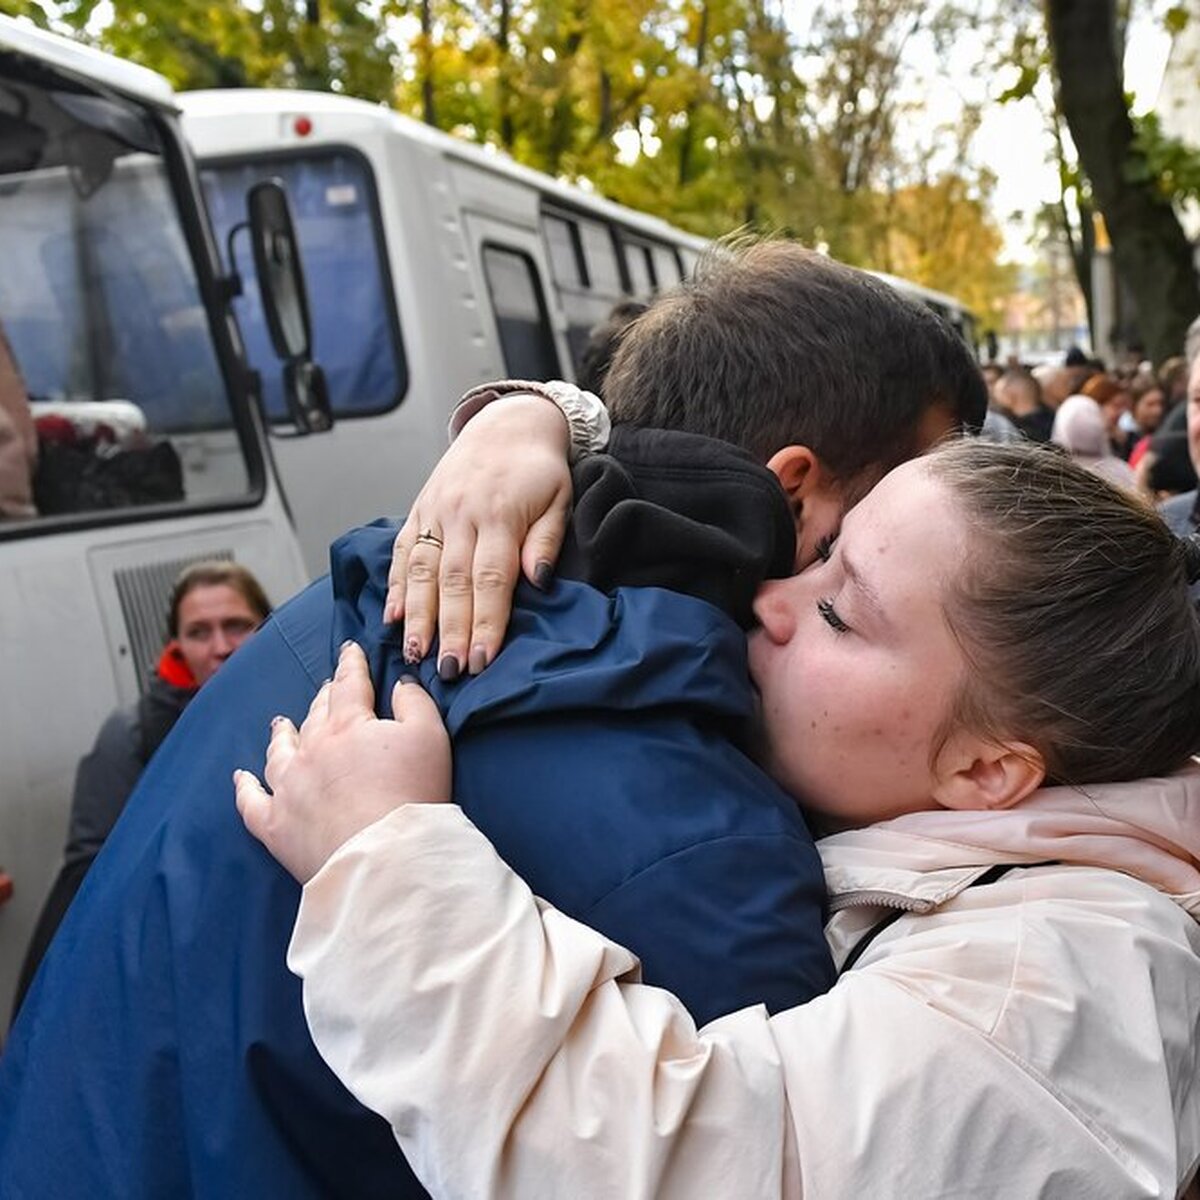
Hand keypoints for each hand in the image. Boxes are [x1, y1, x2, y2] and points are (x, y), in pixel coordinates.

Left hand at [236, 642, 450, 883]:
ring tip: (280, 723)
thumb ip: (414, 702)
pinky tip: (240, 777)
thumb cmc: (412, 795)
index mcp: (348, 725)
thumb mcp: (429, 737)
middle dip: (323, 696)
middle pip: (315, 714)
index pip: (348, 684)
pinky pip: (251, 801)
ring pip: (279, 752)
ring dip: (282, 734)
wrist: (383, 858)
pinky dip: (244, 787)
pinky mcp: (275, 826)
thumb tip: (400, 683)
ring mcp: (287, 787)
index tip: (349, 650)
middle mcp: (311, 749)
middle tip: (328, 686)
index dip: (351, 664)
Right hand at [386, 395, 572, 679]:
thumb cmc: (539, 469)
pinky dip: (394, 585)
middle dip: (450, 630)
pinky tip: (391, 617)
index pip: (492, 579)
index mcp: (501, 515)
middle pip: (453, 582)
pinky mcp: (418, 510)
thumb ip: (547, 539)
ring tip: (414, 654)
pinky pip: (402, 551)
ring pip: (420, 570)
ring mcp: (435, 512)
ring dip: (416, 616)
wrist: (507, 423)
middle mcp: (462, 514)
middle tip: (449, 671)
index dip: (486, 622)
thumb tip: (538, 580)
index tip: (483, 660)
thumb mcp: (560, 498)